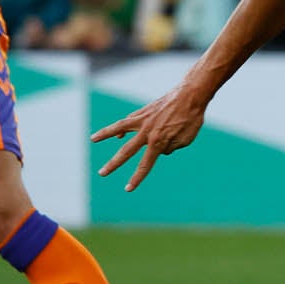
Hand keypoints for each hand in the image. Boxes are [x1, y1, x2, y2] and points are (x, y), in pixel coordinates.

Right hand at [92, 89, 209, 190]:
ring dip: (105, 134)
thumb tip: (161, 151)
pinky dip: (123, 127)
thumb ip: (171, 148)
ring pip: (119, 128)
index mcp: (158, 142)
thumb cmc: (191, 118)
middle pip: (126, 151)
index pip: (145, 164)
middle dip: (113, 164)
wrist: (191, 94)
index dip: (136, 178)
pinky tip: (119, 133)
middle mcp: (147, 132)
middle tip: (101, 173)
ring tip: (93, 139)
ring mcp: (143, 119)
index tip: (127, 188)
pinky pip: (130, 119)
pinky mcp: (144, 110)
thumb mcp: (186, 139)